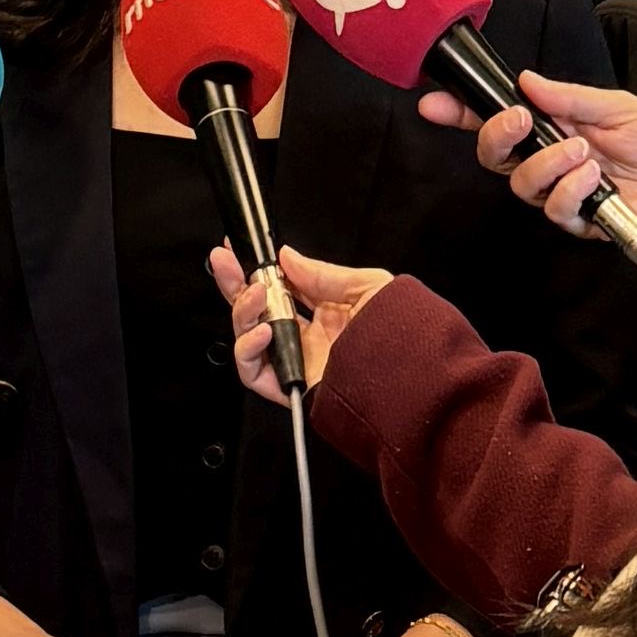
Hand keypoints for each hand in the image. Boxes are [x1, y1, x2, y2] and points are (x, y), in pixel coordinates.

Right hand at [207, 244, 392, 404]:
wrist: (413, 380)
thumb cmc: (403, 336)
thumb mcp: (368, 288)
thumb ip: (323, 274)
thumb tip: (286, 257)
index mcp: (327, 314)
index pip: (281, 289)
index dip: (258, 269)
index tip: (240, 249)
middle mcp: (308, 337)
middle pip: (257, 310)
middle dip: (236, 284)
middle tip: (224, 263)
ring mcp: (297, 361)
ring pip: (249, 338)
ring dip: (242, 311)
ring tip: (254, 293)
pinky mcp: (290, 386)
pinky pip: (254, 372)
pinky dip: (249, 349)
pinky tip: (262, 330)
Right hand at [421, 69, 636, 293]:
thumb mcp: (618, 107)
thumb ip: (570, 97)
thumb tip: (526, 81)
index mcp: (559, 128)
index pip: (502, 121)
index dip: (464, 112)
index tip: (436, 102)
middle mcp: (554, 162)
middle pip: (495, 156)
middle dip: (494, 135)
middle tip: (518, 120)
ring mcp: (565, 193)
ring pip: (519, 184)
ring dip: (544, 163)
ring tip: (582, 150)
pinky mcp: (581, 221)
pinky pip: (555, 208)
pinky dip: (570, 188)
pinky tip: (595, 177)